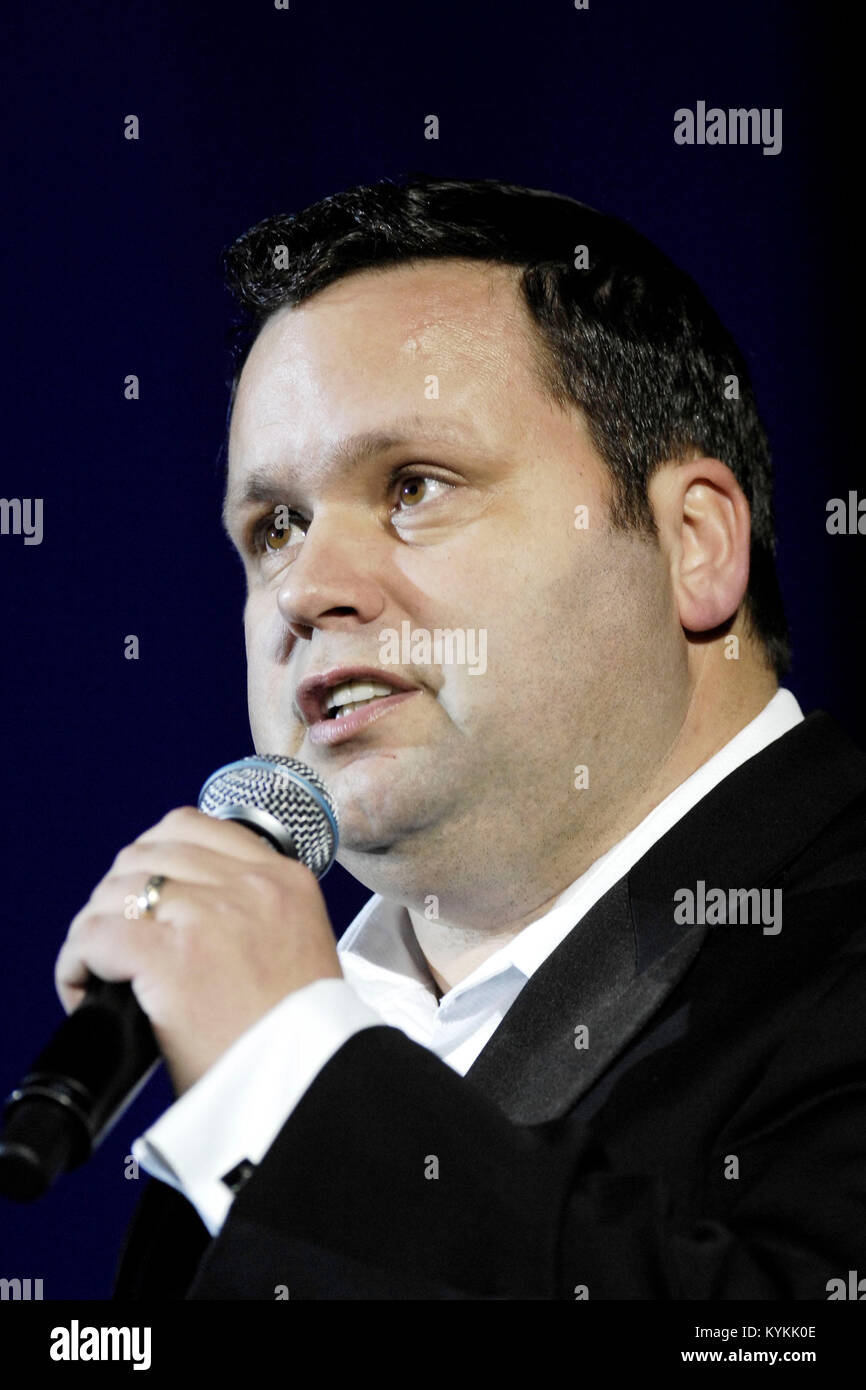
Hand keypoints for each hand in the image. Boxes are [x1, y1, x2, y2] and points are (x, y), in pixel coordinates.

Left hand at [55, 808, 341, 1094]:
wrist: (310, 1087)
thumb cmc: (300, 1040)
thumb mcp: (297, 947)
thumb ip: (254, 915)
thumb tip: (184, 913)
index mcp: (284, 879)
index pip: (193, 828)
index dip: (151, 858)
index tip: (143, 896)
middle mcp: (250, 885)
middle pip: (147, 852)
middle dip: (119, 891)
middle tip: (113, 938)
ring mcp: (210, 915)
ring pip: (115, 890)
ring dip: (93, 925)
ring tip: (96, 967)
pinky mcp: (172, 957)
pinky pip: (95, 935)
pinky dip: (77, 961)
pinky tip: (84, 989)